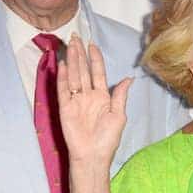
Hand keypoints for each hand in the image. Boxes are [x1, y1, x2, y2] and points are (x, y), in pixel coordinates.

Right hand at [57, 34, 132, 167]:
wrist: (93, 155)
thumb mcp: (119, 115)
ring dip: (73, 60)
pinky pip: (63, 89)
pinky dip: (63, 77)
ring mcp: (76, 101)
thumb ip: (120, 95)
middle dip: (81, 54)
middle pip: (84, 70)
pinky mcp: (65, 107)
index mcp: (103, 97)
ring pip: (74, 76)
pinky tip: (64, 64)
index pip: (98, 73)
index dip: (95, 59)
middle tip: (76, 37)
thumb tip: (129, 79)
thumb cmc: (108, 139)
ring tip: (71, 44)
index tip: (93, 44)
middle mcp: (88, 96)